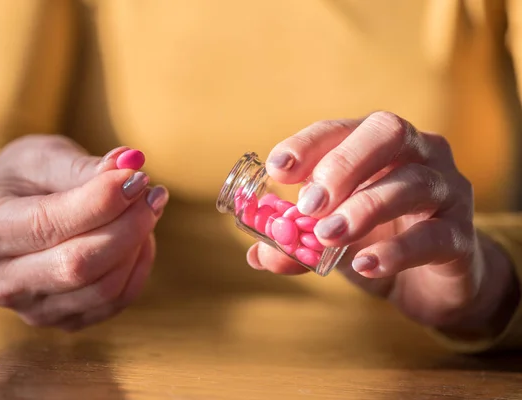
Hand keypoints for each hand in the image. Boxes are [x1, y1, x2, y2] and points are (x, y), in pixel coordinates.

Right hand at [0, 135, 168, 330]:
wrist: (13, 210)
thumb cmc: (25, 178)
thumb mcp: (42, 157)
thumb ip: (82, 166)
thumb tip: (128, 166)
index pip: (49, 226)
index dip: (102, 202)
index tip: (137, 177)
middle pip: (79, 266)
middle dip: (128, 226)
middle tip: (154, 193)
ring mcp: (31, 309)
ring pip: (104, 288)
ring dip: (138, 245)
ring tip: (148, 208)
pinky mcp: (64, 320)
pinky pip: (115, 301)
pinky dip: (138, 267)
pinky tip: (141, 237)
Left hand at [250, 111, 518, 336]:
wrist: (432, 283)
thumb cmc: (377, 241)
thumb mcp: (331, 240)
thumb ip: (297, 245)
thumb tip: (258, 254)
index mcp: (377, 146)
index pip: (341, 128)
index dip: (307, 144)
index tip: (277, 169)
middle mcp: (418, 155)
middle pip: (388, 132)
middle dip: (343, 163)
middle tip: (309, 202)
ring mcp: (447, 191)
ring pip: (413, 182)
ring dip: (365, 207)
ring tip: (328, 235)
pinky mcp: (462, 236)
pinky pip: (435, 235)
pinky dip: (396, 250)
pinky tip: (365, 264)